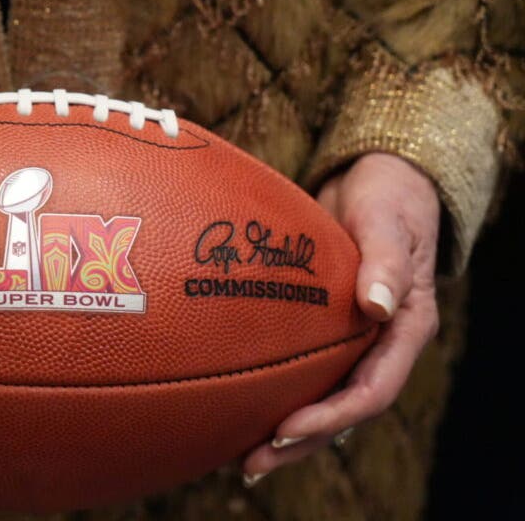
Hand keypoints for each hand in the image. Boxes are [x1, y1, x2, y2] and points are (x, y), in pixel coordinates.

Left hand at [242, 153, 440, 484]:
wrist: (377, 180)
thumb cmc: (387, 198)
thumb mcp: (388, 222)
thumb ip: (385, 261)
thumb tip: (380, 307)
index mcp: (407, 329)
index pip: (371, 391)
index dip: (330, 418)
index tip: (285, 429)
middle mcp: (381, 345)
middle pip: (343, 411)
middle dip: (299, 442)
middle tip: (251, 466)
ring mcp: (355, 341)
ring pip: (322, 399)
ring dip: (285, 431)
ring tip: (240, 457)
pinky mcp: (327, 330)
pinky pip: (305, 373)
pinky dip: (276, 394)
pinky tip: (238, 409)